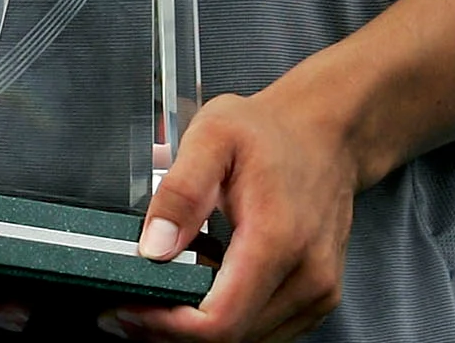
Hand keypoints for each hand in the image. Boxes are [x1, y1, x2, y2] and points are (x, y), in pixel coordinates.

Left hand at [116, 85, 362, 342]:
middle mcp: (307, 276)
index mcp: (278, 240)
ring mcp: (318, 291)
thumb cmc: (271, 133)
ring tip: (159, 297)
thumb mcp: (211, 137)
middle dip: (172, 330)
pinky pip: (267, 329)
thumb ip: (180, 193)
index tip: (127, 312)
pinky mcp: (318, 297)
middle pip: (232, 337)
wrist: (326, 134)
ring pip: (249, 339)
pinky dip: (230, 321)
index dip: (167, 326)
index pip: (221, 321)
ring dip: (200, 330)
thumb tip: (154, 248)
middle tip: (129, 308)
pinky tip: (202, 292)